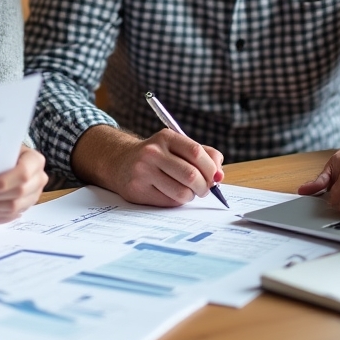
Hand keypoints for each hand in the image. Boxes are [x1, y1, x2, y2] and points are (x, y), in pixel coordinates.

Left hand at [0, 145, 47, 223]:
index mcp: (35, 160)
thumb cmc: (5, 154)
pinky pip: (11, 216)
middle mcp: (39, 178)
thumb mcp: (2, 150)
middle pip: (19, 192)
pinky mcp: (27, 206)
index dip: (2, 183)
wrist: (13, 161)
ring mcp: (35, 194)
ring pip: (14, 208)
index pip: (23, 174)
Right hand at [72, 125, 223, 206]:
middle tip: (204, 189)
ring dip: (191, 196)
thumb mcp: (177, 146)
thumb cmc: (158, 156)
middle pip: (191, 175)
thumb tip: (219, 174)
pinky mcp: (137, 190)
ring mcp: (143, 172)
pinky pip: (169, 202)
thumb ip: (204, 155)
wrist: (121, 162)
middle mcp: (152, 152)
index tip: (215, 177)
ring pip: (182, 192)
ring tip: (188, 191)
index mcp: (166, 137)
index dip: (211, 168)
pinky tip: (171, 193)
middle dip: (204, 186)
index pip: (197, 153)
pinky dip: (177, 201)